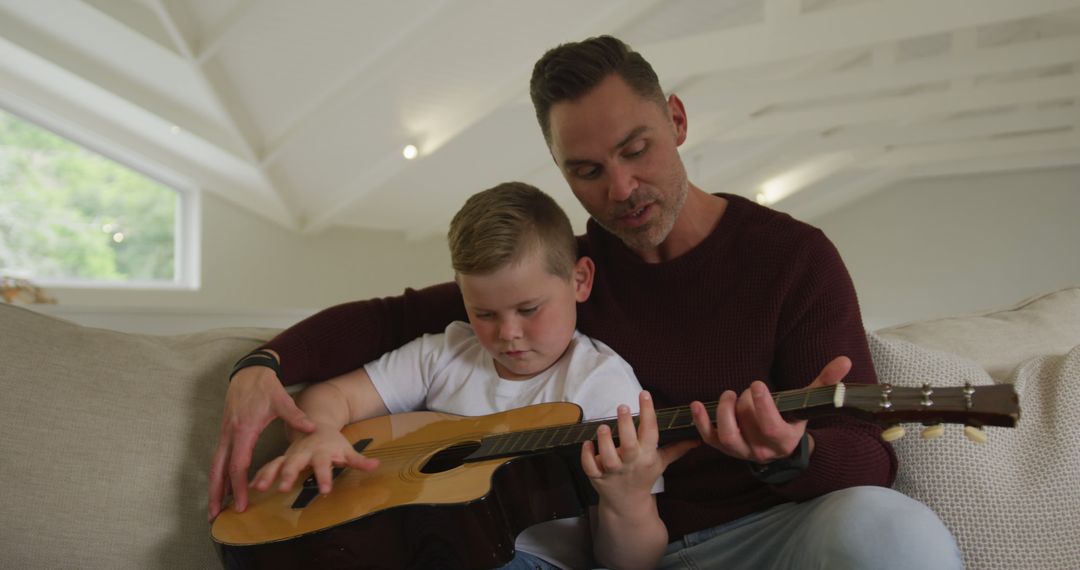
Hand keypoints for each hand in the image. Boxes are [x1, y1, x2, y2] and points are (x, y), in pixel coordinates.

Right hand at [208, 361, 316, 520]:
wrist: (249, 371)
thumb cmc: (266, 387)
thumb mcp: (282, 399)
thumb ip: (295, 415)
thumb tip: (312, 427)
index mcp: (244, 430)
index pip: (238, 465)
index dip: (238, 486)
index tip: (241, 504)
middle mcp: (230, 434)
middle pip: (219, 470)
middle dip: (216, 494)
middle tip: (216, 516)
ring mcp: (225, 433)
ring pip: (215, 465)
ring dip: (213, 487)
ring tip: (213, 509)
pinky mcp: (225, 432)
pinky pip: (218, 458)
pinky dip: (217, 475)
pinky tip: (221, 488)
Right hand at [251, 427, 378, 494]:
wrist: (317, 424)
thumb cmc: (333, 441)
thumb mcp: (347, 449)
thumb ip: (359, 460)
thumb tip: (376, 465)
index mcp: (320, 450)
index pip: (323, 464)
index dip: (324, 477)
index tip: (324, 491)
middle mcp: (302, 452)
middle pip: (294, 463)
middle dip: (288, 475)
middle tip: (284, 488)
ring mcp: (289, 454)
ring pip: (276, 463)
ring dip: (267, 475)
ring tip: (259, 488)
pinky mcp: (281, 458)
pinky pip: (268, 466)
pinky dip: (259, 475)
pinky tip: (250, 486)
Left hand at [581, 391, 698, 505]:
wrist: (628, 504)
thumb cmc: (644, 477)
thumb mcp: (661, 462)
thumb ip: (677, 448)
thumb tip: (697, 438)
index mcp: (647, 456)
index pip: (650, 432)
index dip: (648, 412)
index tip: (645, 394)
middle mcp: (630, 463)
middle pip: (629, 445)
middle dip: (625, 425)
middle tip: (623, 407)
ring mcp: (613, 471)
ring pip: (608, 457)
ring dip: (604, 441)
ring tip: (603, 426)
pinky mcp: (598, 477)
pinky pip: (590, 467)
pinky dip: (586, 456)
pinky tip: (587, 444)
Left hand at [689, 356, 850, 463]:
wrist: (779, 448)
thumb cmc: (792, 419)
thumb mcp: (808, 403)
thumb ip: (825, 383)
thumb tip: (845, 360)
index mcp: (784, 439)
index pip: (771, 426)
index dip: (762, 406)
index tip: (757, 384)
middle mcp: (762, 450)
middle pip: (748, 424)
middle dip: (746, 402)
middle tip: (749, 390)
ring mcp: (742, 451)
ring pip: (728, 435)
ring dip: (724, 412)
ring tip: (728, 395)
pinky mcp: (724, 449)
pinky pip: (709, 438)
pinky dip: (700, 422)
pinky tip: (696, 405)